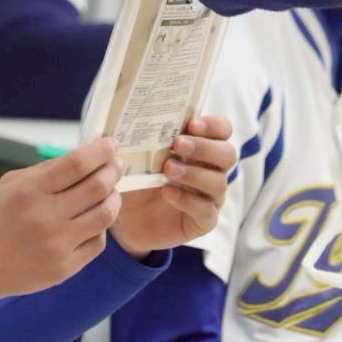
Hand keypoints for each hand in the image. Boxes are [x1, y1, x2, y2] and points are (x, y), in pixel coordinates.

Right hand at [0, 137, 123, 315]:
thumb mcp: (10, 184)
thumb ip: (46, 170)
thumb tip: (86, 155)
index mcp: (29, 191)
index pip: (76, 164)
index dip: (100, 151)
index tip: (110, 144)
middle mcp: (45, 217)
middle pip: (97, 186)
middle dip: (114, 170)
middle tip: (118, 164)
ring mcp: (57, 245)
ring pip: (106, 215)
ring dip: (115, 197)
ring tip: (112, 191)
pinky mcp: (65, 268)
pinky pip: (98, 241)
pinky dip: (100, 227)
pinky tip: (95, 220)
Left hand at [110, 116, 234, 258]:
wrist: (128, 218)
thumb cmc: (137, 179)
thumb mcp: (134, 155)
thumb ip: (134, 136)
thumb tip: (115, 121)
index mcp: (200, 147)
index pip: (222, 130)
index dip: (213, 125)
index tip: (192, 124)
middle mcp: (211, 170)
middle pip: (227, 154)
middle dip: (205, 147)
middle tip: (178, 144)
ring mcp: (210, 196)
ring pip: (218, 182)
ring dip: (194, 173)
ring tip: (168, 169)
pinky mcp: (204, 220)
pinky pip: (206, 210)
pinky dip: (187, 199)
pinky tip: (167, 193)